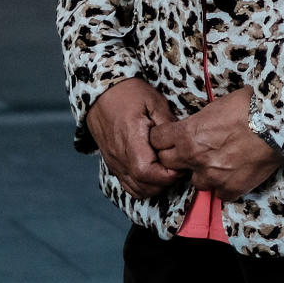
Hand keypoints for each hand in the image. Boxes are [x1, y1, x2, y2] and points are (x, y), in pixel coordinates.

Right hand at [87, 78, 184, 199]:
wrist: (102, 93)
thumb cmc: (129, 94)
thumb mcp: (154, 102)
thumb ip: (167, 124)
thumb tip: (181, 142)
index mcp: (131, 142)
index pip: (149, 173)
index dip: (168, 174)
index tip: (181, 164)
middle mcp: (120, 158)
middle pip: (144, 187)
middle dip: (165, 182)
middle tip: (177, 166)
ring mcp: (115, 163)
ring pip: (136, 190)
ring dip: (154, 186)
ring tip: (166, 169)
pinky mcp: (114, 163)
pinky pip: (128, 184)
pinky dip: (142, 185)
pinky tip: (153, 173)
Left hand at [150, 87, 281, 200]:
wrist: (275, 123)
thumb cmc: (247, 106)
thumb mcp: (215, 106)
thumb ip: (198, 122)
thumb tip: (195, 127)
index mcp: (188, 134)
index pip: (157, 140)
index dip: (162, 137)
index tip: (169, 137)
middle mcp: (195, 159)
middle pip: (169, 163)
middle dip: (177, 156)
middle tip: (192, 149)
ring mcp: (212, 177)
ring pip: (195, 181)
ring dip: (202, 172)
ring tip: (219, 160)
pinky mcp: (230, 189)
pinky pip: (219, 192)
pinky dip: (224, 184)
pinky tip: (235, 171)